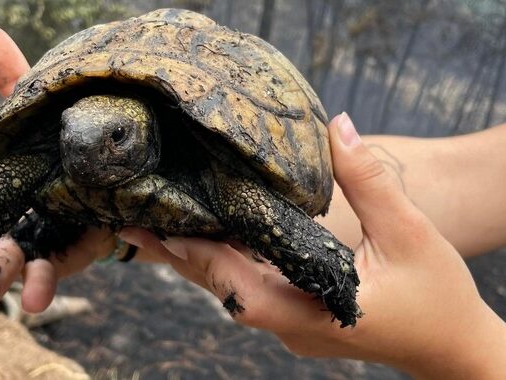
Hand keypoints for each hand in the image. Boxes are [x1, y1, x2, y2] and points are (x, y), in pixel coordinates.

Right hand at [0, 24, 122, 311]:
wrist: (105, 180)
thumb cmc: (60, 145)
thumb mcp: (40, 115)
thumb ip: (13, 80)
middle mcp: (6, 209)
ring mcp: (31, 235)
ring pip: (6, 259)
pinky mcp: (60, 255)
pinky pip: (48, 272)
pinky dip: (41, 286)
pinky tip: (38, 299)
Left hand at [119, 114, 505, 376]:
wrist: (454, 346)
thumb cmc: (438, 298)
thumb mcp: (411, 233)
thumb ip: (370, 180)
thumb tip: (335, 128)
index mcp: (310, 311)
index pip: (235, 282)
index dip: (192, 254)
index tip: (152, 230)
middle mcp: (290, 324)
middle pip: (222, 287)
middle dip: (178, 255)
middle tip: (133, 224)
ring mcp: (291, 324)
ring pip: (232, 289)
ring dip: (196, 258)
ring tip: (157, 227)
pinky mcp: (298, 316)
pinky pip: (250, 288)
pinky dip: (226, 263)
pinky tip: (209, 239)